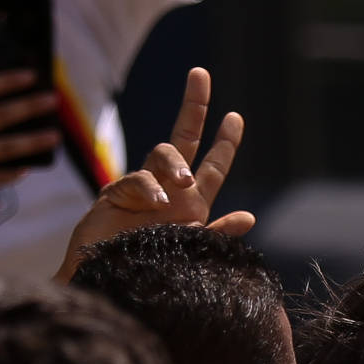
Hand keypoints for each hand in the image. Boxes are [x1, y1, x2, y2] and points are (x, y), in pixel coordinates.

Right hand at [57, 69, 255, 280]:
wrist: (114, 288)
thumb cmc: (155, 272)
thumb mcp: (193, 253)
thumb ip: (218, 236)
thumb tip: (249, 217)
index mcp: (192, 202)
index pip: (213, 166)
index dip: (225, 142)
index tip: (236, 116)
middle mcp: (168, 189)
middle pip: (183, 138)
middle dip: (194, 106)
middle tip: (201, 75)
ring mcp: (141, 189)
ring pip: (162, 154)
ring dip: (176, 163)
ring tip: (185, 182)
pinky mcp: (115, 196)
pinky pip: (136, 180)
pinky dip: (150, 189)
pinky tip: (159, 203)